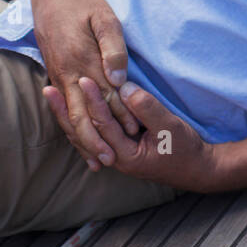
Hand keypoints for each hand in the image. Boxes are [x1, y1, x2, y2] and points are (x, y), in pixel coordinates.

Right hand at [29, 0, 138, 169]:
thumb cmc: (85, 4)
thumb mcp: (105, 19)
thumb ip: (114, 49)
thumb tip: (118, 79)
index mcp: (83, 60)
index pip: (105, 96)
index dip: (120, 117)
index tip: (136, 135)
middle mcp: (68, 72)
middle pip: (82, 114)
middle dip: (96, 139)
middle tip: (111, 160)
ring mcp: (59, 74)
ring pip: (69, 115)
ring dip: (82, 139)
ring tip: (95, 160)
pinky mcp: (55, 73)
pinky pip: (62, 107)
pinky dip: (70, 125)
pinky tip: (78, 138)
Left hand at [43, 78, 218, 191]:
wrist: (197, 168)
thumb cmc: (184, 148)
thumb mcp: (169, 127)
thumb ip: (147, 108)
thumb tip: (124, 89)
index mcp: (125, 155)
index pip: (102, 124)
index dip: (93, 100)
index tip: (83, 78)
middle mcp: (114, 157)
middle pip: (83, 133)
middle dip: (65, 111)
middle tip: (49, 89)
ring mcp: (115, 154)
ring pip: (84, 134)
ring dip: (68, 115)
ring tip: (52, 96)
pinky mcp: (119, 148)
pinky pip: (94, 133)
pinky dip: (81, 120)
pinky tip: (72, 108)